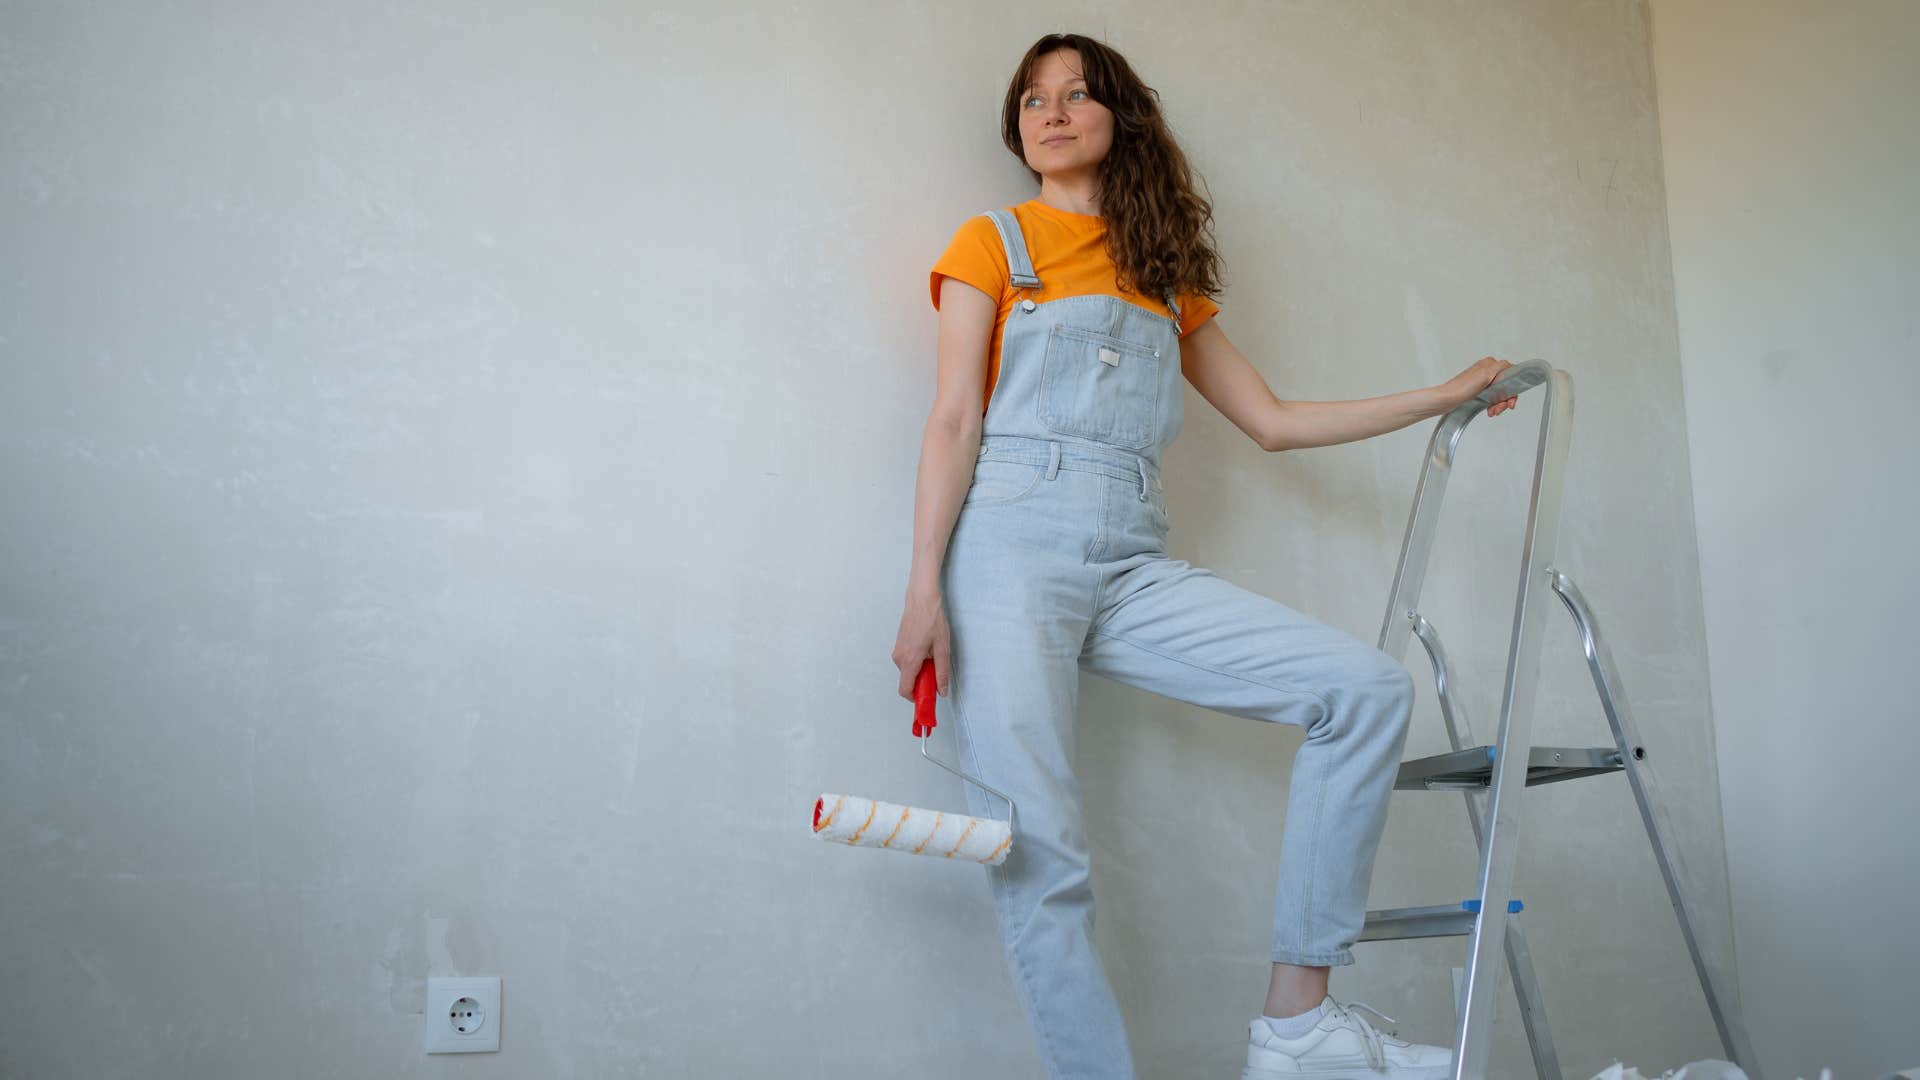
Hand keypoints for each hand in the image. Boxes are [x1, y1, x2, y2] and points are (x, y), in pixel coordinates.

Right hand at [891, 585, 952, 700]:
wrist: (921, 598)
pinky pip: (907, 660)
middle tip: (937, 674)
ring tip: (934, 655)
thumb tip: (942, 690)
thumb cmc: (931, 619)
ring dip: (921, 670)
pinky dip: (917, 661)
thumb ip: (942, 673)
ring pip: (908, 670)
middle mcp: (899, 657)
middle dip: (922, 682)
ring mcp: (897, 650)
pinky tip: (928, 648)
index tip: (927, 700)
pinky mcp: (899, 644)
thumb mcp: (942, 648)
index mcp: (909, 661)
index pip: (905, 690)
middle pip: (908, 681)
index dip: (916, 699)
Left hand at [1437, 356, 1518, 417]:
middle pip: (1506, 386)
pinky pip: (1492, 398)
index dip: (1512, 390)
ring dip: (1499, 404)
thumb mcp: (1485, 375)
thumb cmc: (1461, 389)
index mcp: (1490, 364)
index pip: (1511, 375)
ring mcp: (1483, 381)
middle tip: (1499, 409)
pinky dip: (1493, 405)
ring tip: (1493, 411)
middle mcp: (1487, 371)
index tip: (1510, 401)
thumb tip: (1510, 364)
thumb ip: (1500, 367)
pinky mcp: (1478, 390)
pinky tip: (1489, 410)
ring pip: (1499, 393)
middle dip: (1504, 400)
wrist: (1446, 400)